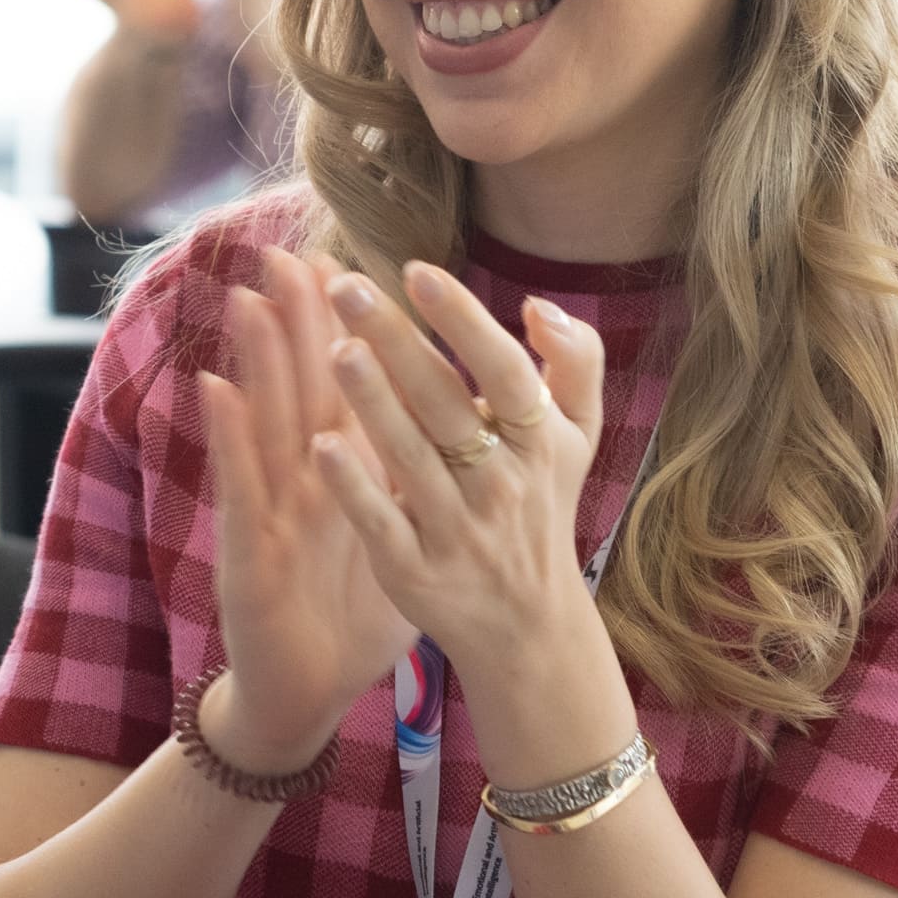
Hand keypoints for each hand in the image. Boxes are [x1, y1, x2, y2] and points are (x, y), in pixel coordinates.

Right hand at [191, 244, 422, 772]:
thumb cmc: (350, 616)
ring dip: (252, 358)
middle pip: (298, 387)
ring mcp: (270, 510)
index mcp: (343, 476)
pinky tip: (215, 388)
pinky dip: (228, 437)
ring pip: (263, 421)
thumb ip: (414, 481)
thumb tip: (459, 429)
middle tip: (284, 251)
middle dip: (292, 321)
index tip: (344, 264)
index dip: (341, 331)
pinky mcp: (248, 549)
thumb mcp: (394, 538)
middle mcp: (300, 482)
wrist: (306, 691)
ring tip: (244, 294)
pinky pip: (240, 486)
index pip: (342, 388)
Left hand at [307, 261, 610, 694]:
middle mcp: (501, 483)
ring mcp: (457, 529)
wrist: (530, 626)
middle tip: (345, 289)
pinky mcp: (416, 571)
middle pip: (445, 404)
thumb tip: (538, 304)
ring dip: (372, 403)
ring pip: (410, 458)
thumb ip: (576, 362)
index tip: (416, 270)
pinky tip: (321, 445)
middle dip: (396, 342)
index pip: (503, 370)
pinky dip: (354, 488)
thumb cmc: (543, 505)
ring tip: (334, 349)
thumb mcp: (577, 435)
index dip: (462, 319)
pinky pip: (382, 524)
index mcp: (540, 442)